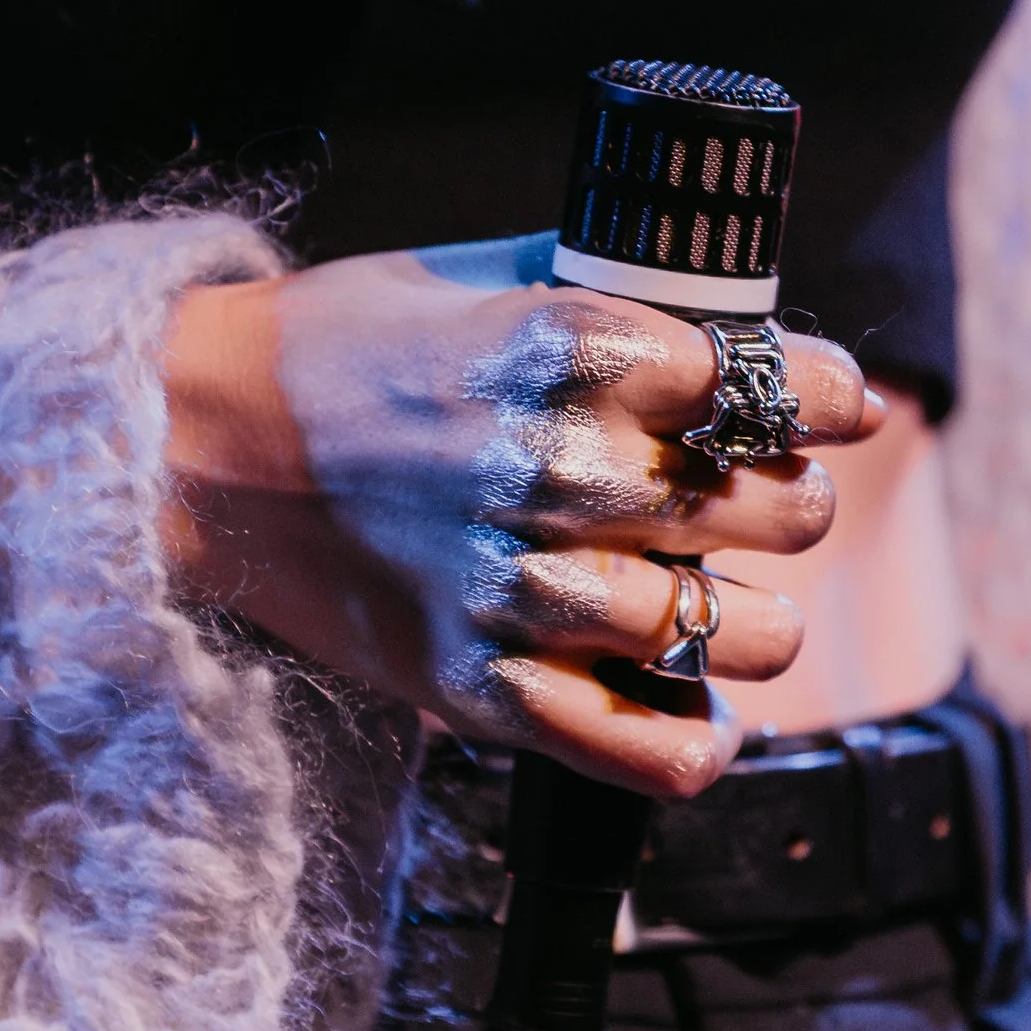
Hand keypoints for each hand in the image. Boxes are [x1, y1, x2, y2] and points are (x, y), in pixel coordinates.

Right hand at [162, 233, 880, 796]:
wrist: (197, 449)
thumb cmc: (347, 350)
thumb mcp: (483, 277)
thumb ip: (613, 301)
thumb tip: (742, 331)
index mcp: (567, 347)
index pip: (778, 387)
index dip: (826, 399)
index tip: (833, 409)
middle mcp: (556, 467)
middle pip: (775, 508)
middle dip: (788, 502)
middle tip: (760, 500)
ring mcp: (518, 587)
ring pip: (735, 633)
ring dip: (758, 622)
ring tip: (732, 606)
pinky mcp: (479, 688)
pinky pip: (648, 752)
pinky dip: (698, 745)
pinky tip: (703, 716)